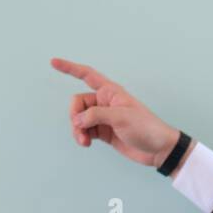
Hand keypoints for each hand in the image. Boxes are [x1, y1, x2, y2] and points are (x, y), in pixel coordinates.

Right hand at [50, 57, 184, 168]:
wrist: (158, 149)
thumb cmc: (146, 128)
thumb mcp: (121, 117)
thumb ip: (96, 115)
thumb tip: (77, 120)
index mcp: (111, 92)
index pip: (87, 75)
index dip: (70, 68)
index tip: (53, 62)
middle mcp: (105, 102)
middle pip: (78, 103)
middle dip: (75, 116)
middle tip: (80, 129)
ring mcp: (103, 118)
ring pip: (80, 119)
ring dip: (78, 130)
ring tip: (84, 141)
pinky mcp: (103, 132)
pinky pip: (85, 130)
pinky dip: (82, 136)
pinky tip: (86, 143)